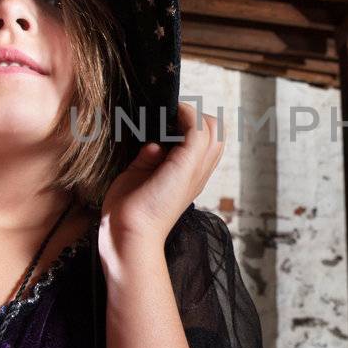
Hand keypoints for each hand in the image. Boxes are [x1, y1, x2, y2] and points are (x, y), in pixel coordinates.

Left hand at [99, 99, 223, 254]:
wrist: (129, 233)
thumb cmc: (131, 212)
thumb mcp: (140, 176)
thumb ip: (149, 159)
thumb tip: (154, 144)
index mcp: (189, 178)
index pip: (209, 144)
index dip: (193, 127)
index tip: (168, 122)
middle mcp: (198, 173)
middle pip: (218, 134)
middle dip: (196, 117)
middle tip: (171, 117)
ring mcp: (195, 169)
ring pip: (215, 128)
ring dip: (192, 114)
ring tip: (171, 115)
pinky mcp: (186, 164)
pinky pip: (199, 129)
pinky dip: (187, 115)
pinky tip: (170, 115)